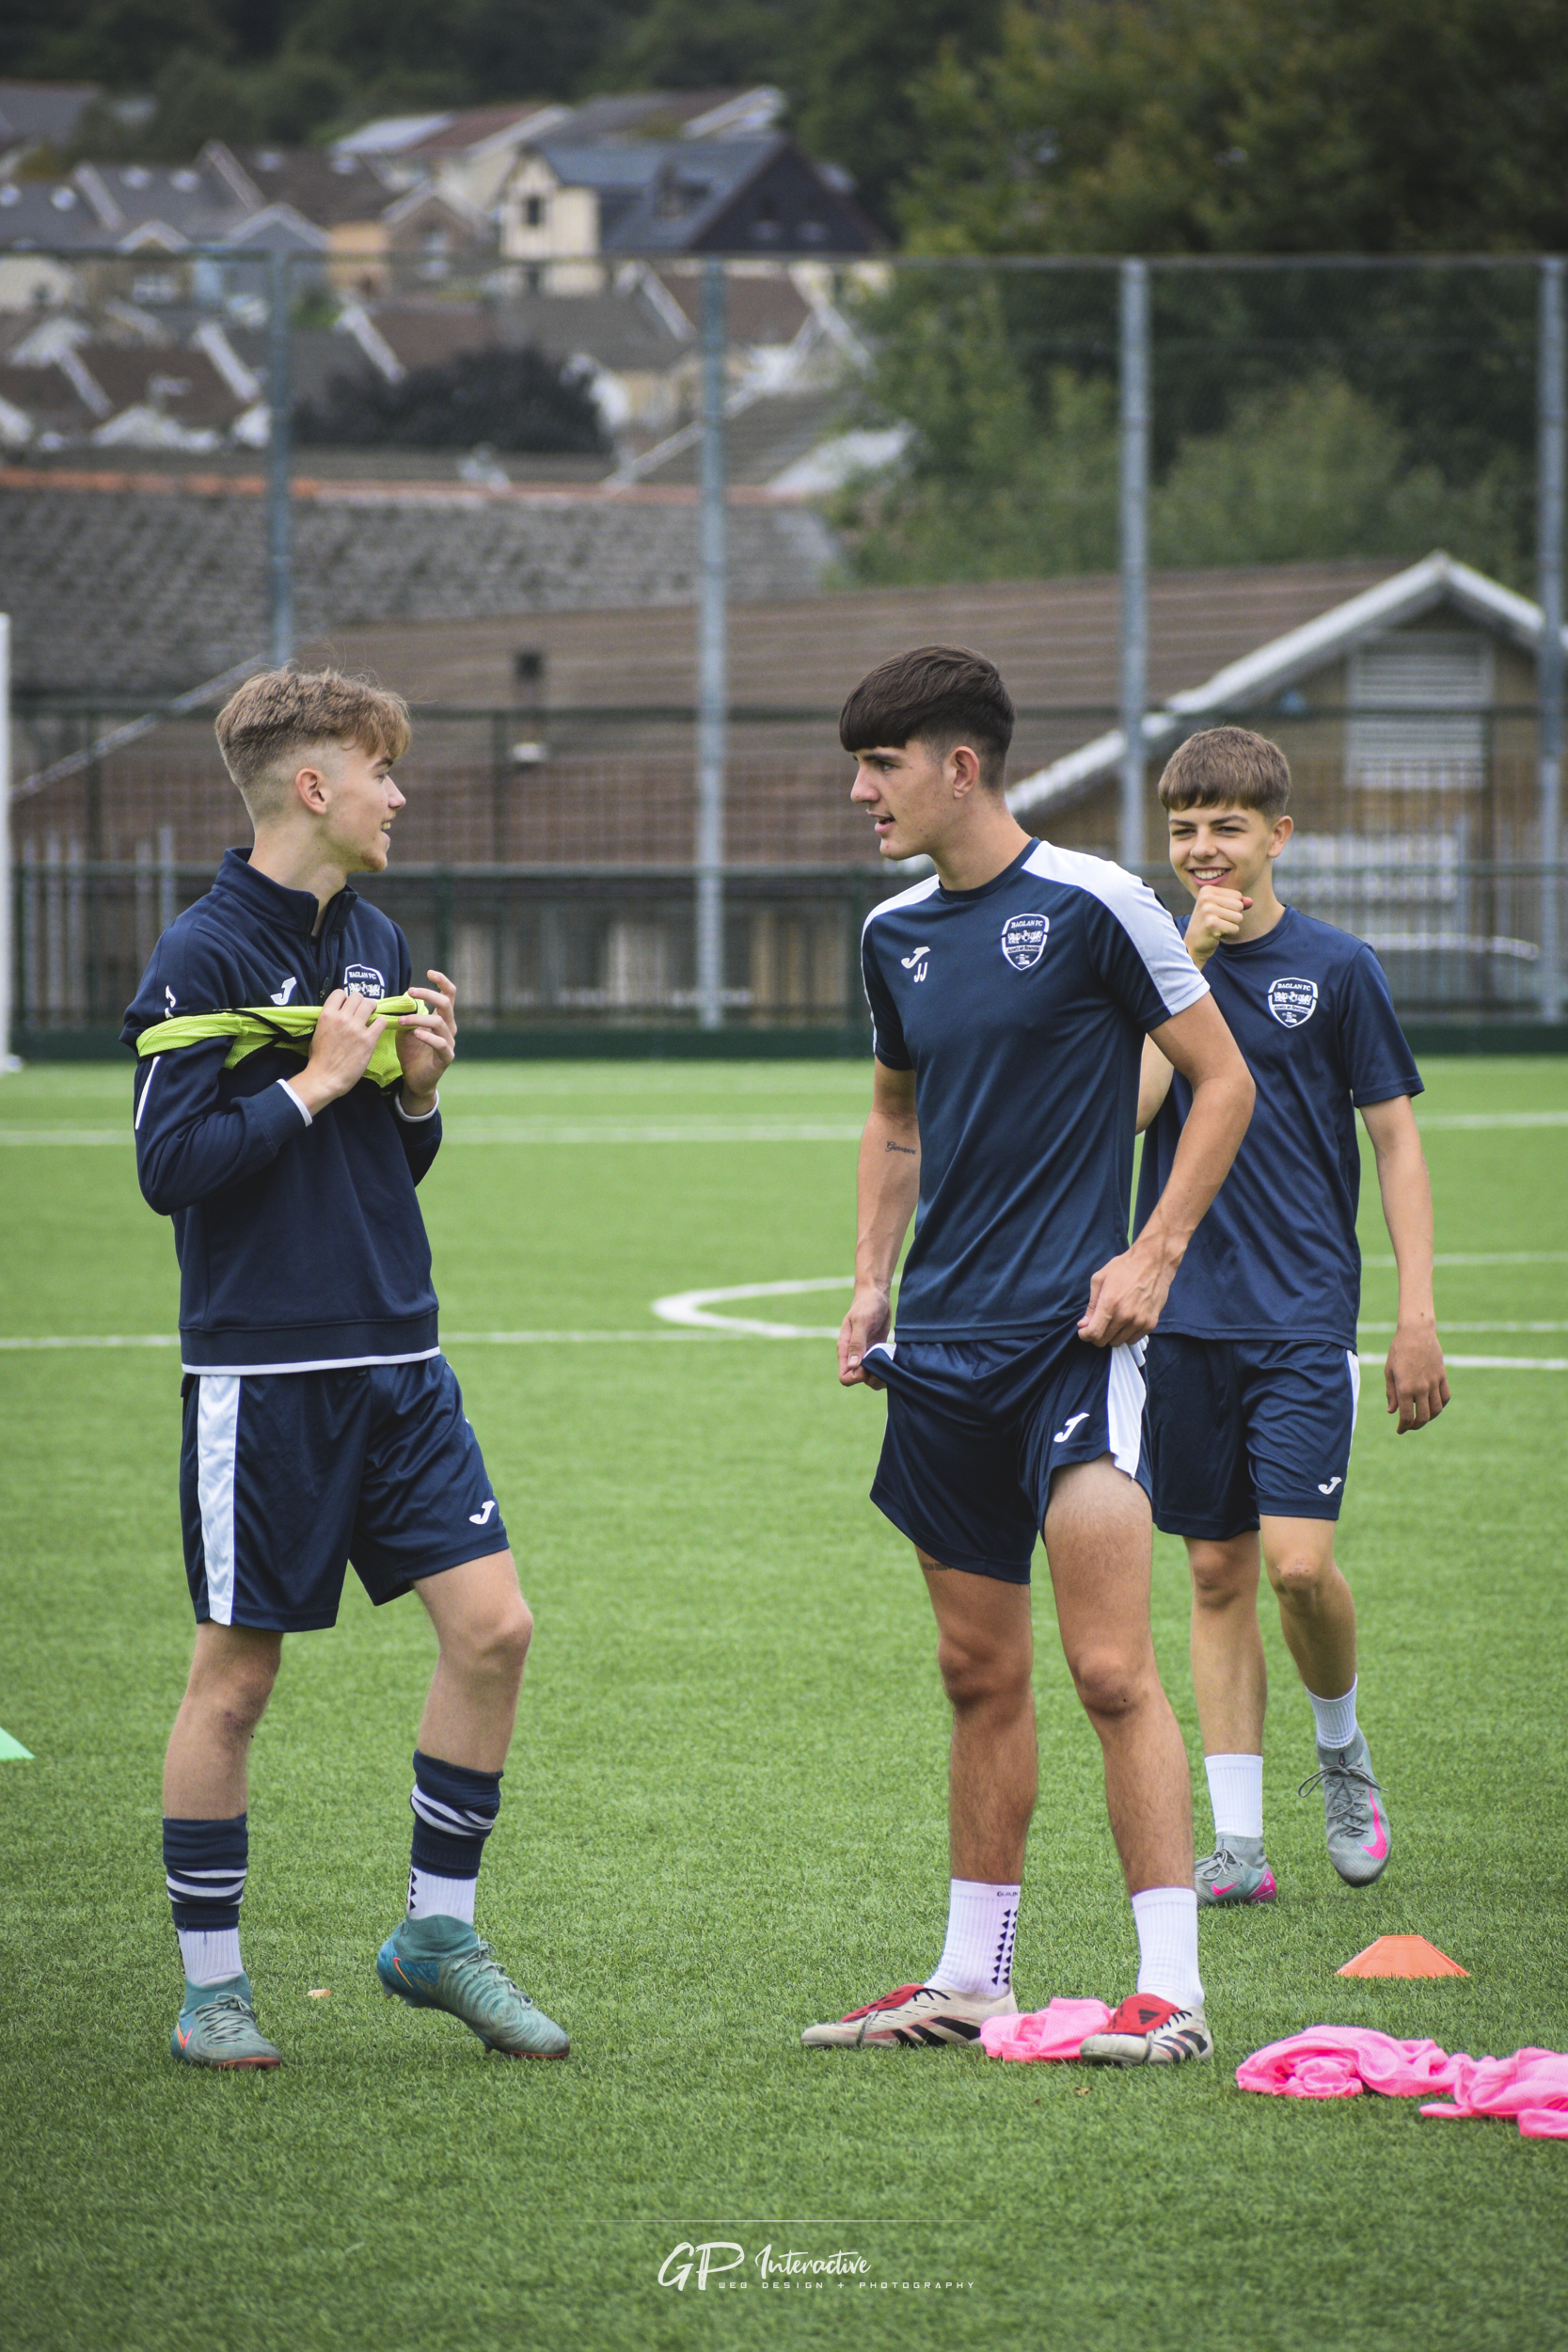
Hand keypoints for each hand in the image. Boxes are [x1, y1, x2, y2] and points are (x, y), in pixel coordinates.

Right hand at [293, 989, 386, 1113]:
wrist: (325, 1078)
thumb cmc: (319, 1059)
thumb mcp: (318, 1033)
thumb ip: (329, 1021)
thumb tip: (338, 1015)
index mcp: (327, 1015)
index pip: (339, 993)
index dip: (345, 999)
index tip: (348, 1006)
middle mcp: (342, 1018)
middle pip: (357, 996)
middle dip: (361, 1002)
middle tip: (363, 1011)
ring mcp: (356, 1028)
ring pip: (370, 1004)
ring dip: (372, 1008)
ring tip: (372, 1016)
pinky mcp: (368, 1039)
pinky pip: (381, 1022)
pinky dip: (381, 1023)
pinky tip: (377, 1029)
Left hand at [396, 969, 456, 1109]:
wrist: (416, 1079)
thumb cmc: (412, 1052)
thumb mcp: (406, 1029)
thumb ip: (405, 1014)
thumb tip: (394, 999)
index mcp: (442, 1018)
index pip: (448, 995)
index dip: (442, 981)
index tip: (429, 972)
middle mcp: (449, 1028)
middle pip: (446, 1004)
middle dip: (428, 994)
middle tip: (410, 991)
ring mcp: (450, 1042)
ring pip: (439, 1022)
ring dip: (418, 1018)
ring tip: (401, 1021)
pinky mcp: (446, 1057)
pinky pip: (440, 1043)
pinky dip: (427, 1036)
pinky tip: (415, 1033)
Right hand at [839, 1282, 892, 1386]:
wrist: (876, 1295)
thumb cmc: (867, 1305)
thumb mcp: (862, 1322)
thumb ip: (857, 1344)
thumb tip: (854, 1366)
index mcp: (845, 1350)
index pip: (845, 1377)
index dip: (858, 1377)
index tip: (869, 1365)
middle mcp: (854, 1356)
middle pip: (859, 1380)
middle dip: (872, 1378)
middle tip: (884, 1364)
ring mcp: (866, 1355)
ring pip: (870, 1378)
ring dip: (881, 1375)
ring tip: (890, 1363)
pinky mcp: (877, 1352)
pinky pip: (880, 1369)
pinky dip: (887, 1369)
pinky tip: (894, 1360)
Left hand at [1077, 1234, 1178, 1347]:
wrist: (1154, 1262)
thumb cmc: (1124, 1267)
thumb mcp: (1100, 1279)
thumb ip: (1091, 1305)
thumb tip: (1083, 1324)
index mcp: (1110, 1304)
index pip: (1094, 1334)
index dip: (1085, 1336)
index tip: (1084, 1331)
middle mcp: (1125, 1316)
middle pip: (1104, 1341)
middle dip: (1097, 1335)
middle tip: (1098, 1325)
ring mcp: (1140, 1321)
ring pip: (1118, 1342)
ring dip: (1112, 1335)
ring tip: (1113, 1321)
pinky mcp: (1151, 1323)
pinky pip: (1133, 1339)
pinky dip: (1126, 1334)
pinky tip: (1125, 1322)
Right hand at [1186, 886, 1250, 963]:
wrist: (1192, 945)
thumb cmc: (1209, 925)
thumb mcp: (1222, 909)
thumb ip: (1238, 903)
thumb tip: (1250, 902)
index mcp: (1207, 890)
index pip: (1237, 895)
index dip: (1231, 908)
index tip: (1217, 914)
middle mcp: (1206, 897)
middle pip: (1239, 905)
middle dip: (1233, 917)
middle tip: (1217, 923)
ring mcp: (1208, 910)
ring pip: (1239, 917)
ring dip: (1231, 926)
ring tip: (1217, 928)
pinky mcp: (1212, 924)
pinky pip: (1235, 928)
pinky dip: (1229, 934)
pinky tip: (1216, 934)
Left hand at [1385, 1320, 1449, 1431]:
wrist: (1416, 1332)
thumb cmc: (1398, 1350)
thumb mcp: (1389, 1371)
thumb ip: (1391, 1393)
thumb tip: (1392, 1412)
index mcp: (1405, 1388)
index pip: (1406, 1416)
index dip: (1403, 1426)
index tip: (1400, 1430)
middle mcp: (1421, 1388)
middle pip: (1423, 1417)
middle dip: (1416, 1425)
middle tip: (1410, 1426)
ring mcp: (1434, 1382)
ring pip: (1436, 1410)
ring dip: (1429, 1418)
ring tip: (1421, 1417)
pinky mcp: (1442, 1376)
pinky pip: (1445, 1397)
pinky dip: (1441, 1405)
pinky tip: (1433, 1405)